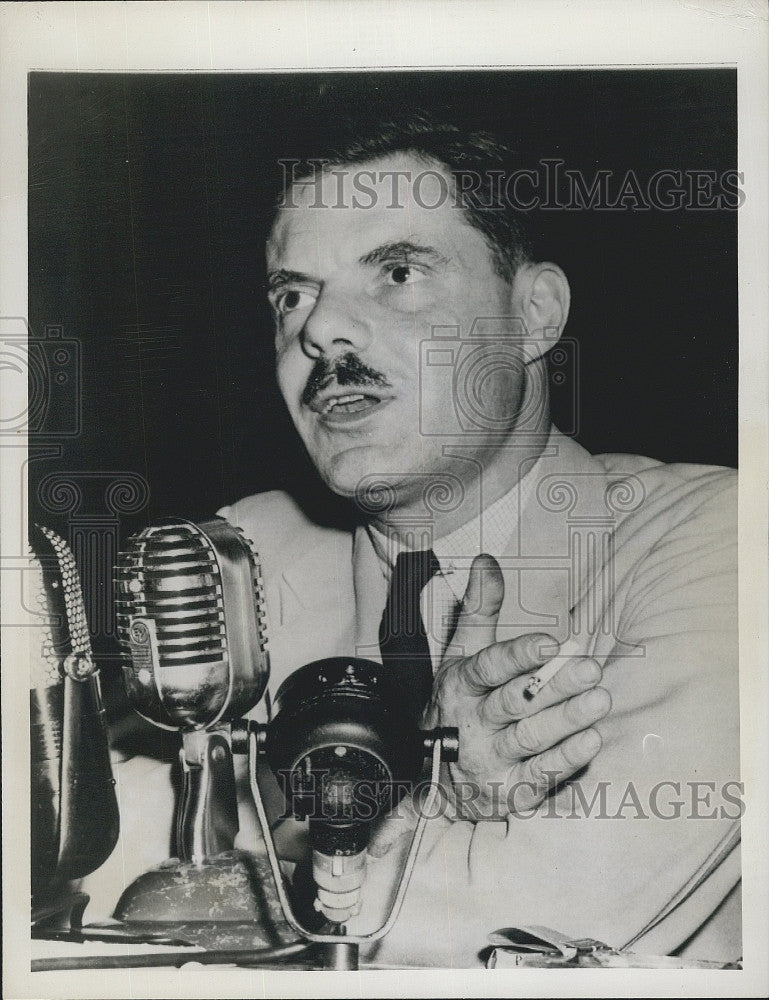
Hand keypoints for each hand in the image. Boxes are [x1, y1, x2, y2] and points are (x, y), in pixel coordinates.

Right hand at [423, 553, 610, 819]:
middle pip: (515, 702)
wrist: (436, 777)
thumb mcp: (461, 654)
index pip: (489, 668)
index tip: (549, 643)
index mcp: (461, 684)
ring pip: (530, 738)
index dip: (518, 656)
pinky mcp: (508, 790)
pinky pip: (539, 775)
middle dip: (554, 686)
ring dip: (566, 719)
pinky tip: (592, 739)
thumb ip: (479, 608)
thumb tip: (486, 559)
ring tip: (600, 700)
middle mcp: (472, 722)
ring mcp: (489, 758)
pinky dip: (565, 758)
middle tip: (591, 669)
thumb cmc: (460, 702)